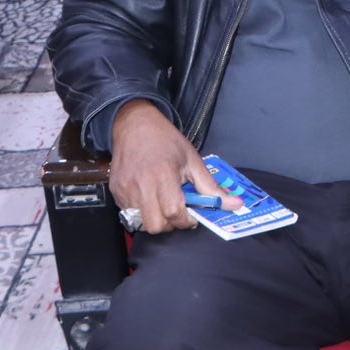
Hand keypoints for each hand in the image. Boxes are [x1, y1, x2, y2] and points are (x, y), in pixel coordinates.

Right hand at [108, 100, 238, 233]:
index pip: (174, 212)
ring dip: (156, 218)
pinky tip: (150, 197)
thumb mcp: (193, 160)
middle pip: (156, 225)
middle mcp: (141, 184)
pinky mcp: (116, 192)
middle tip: (177, 212)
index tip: (192, 216)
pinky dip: (142, 212)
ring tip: (163, 202)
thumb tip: (234, 204)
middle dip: (170, 224)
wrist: (135, 125)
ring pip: (141, 223)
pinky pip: (129, 214)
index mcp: (163, 175)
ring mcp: (125, 190)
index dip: (186, 220)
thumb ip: (211, 187)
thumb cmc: (165, 140)